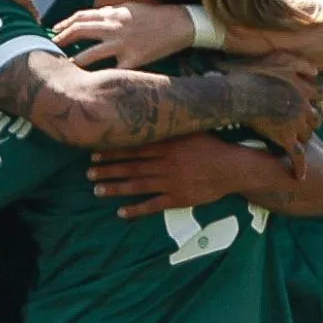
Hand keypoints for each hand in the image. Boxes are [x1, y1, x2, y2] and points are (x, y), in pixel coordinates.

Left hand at [53, 3, 193, 69]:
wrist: (178, 24)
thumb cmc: (152, 16)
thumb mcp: (128, 7)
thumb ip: (108, 13)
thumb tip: (88, 19)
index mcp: (112, 13)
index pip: (81, 17)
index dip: (64, 24)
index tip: (53, 31)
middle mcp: (114, 27)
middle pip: (80, 31)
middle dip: (61, 40)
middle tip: (48, 48)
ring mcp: (123, 44)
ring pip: (91, 54)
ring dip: (74, 61)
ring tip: (63, 67)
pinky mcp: (134, 60)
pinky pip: (114, 71)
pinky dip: (101, 78)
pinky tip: (90, 83)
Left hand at [87, 135, 240, 218]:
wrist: (234, 168)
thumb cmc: (213, 146)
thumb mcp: (192, 129)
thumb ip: (172, 123)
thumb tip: (155, 109)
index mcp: (167, 145)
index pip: (134, 147)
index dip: (113, 150)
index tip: (94, 152)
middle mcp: (165, 163)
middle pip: (131, 166)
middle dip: (108, 170)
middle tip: (88, 173)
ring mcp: (171, 182)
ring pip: (138, 185)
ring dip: (116, 188)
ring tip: (97, 190)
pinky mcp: (178, 198)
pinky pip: (154, 205)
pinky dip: (137, 210)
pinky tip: (121, 213)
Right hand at [228, 52, 322, 175]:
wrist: (239, 94)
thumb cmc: (254, 73)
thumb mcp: (280, 58)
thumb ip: (300, 64)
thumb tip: (317, 72)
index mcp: (305, 87)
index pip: (318, 94)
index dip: (310, 97)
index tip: (301, 100)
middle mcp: (305, 106)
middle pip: (314, 117)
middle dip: (307, 119)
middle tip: (293, 121)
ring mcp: (297, 124)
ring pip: (307, 135)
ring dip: (301, 136)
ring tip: (288, 138)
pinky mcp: (286, 139)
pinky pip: (297, 156)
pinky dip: (299, 167)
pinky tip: (298, 177)